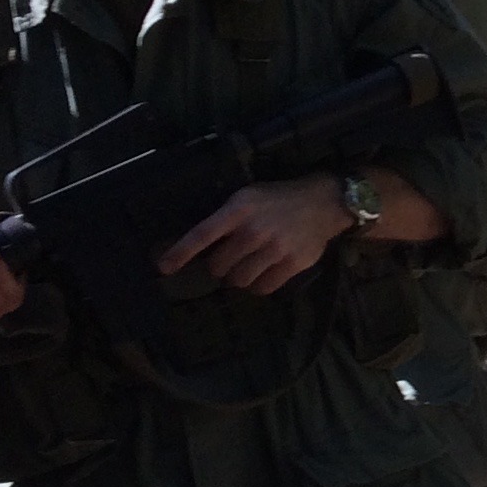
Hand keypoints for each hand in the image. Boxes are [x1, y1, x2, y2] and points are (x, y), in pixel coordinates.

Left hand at [156, 174, 353, 294]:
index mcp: (238, 210)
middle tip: (233, 258)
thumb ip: (225, 219)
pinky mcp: (293, 264)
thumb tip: (196, 249)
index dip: (180, 253)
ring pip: (239, 280)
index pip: (201, 235)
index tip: (163, 268)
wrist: (323, 202)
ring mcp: (275, 248)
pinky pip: (263, 288)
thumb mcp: (247, 198)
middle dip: (221, 266)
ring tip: (251, 264)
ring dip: (240, 277)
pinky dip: (260, 285)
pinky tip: (266, 271)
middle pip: (219, 267)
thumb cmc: (278, 200)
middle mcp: (254, 230)